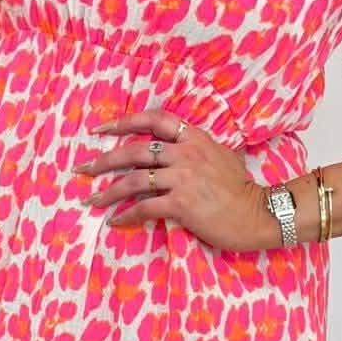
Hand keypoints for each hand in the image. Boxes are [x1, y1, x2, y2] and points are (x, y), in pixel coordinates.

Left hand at [72, 105, 276, 251]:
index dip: (125, 121)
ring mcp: (183, 178)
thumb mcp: (222, 155)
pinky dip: (126, 214)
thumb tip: (175, 149)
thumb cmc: (241, 188)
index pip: (154, 119)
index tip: (100, 128)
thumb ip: (197, 148)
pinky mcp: (182, 204)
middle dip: (104, 159)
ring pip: (134, 180)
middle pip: (135, 150)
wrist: (258, 213)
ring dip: (108, 191)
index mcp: (194, 138)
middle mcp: (186, 153)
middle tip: (83, 168)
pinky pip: (145, 207)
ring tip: (91, 199)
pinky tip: (115, 221)